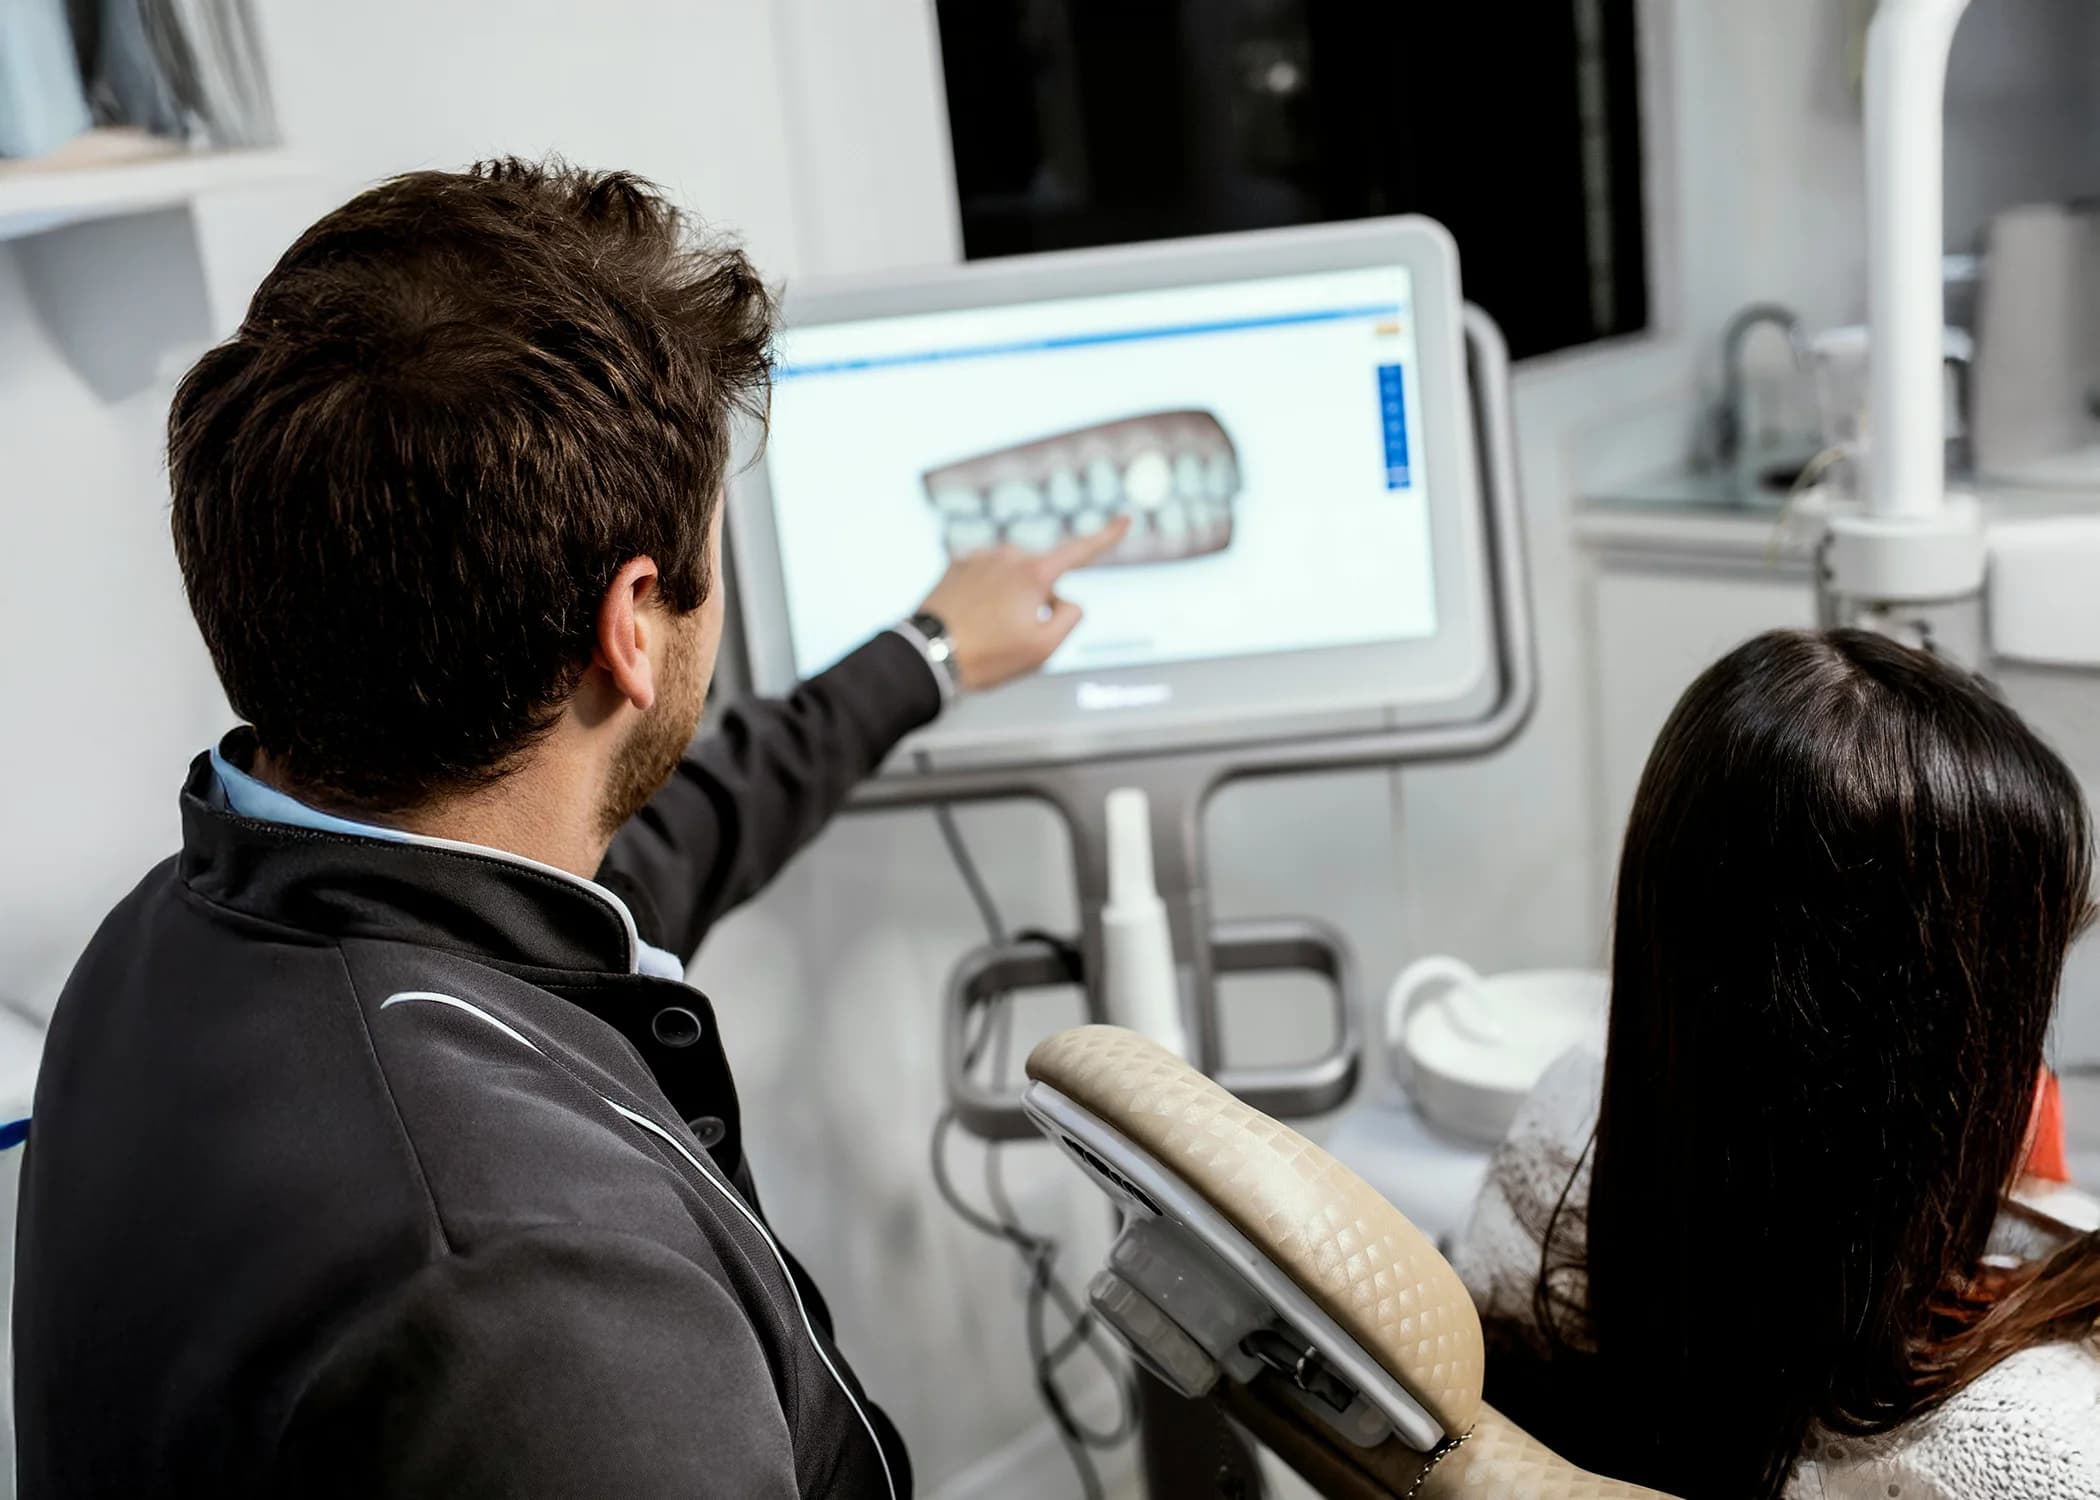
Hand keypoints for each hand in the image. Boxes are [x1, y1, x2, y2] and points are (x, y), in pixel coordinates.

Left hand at [916, 515, 1132, 692]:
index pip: (1081, 551)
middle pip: (1043, 579)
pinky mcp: (956, 565)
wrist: (927, 655)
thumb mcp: (1042, 649)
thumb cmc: (987, 656)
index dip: (1107, 537)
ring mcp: (980, 557)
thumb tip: (1066, 600)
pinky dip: (985, 597)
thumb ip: (1069, 618)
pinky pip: (986, 579)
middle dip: (1039, 603)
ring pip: (1013, 579)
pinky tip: (970, 620)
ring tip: (986, 632)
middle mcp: (1008, 555)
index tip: (1126, 518)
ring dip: (1010, 600)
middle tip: (1012, 637)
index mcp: (1034, 573)